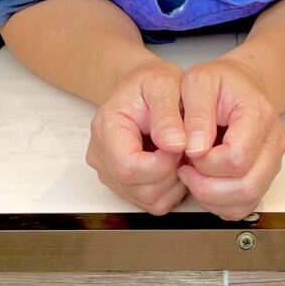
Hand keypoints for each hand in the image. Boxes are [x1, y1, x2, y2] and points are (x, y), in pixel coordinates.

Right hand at [85, 59, 189, 214]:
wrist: (142, 85)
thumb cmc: (151, 82)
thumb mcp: (164, 84)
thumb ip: (167, 114)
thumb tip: (174, 144)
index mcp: (106, 127)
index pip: (128, 167)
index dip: (162, 164)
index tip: (180, 145)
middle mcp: (102, 155)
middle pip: (138, 188)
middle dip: (170, 173)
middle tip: (183, 146)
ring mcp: (110, 173)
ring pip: (147, 200)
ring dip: (173, 182)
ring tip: (178, 151)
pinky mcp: (123, 185)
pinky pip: (151, 203)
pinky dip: (169, 189)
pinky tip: (172, 162)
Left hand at [176, 58, 284, 220]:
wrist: (241, 84)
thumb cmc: (219, 82)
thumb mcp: (198, 81)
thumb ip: (196, 113)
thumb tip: (195, 147)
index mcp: (258, 115)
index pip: (236, 158)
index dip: (205, 162)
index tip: (187, 149)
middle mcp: (273, 141)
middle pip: (246, 186)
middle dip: (206, 186)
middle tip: (186, 167)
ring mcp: (272, 162)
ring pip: (246, 201)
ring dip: (211, 198)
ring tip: (193, 174)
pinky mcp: (265, 176)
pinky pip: (244, 206)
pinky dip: (219, 204)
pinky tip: (205, 182)